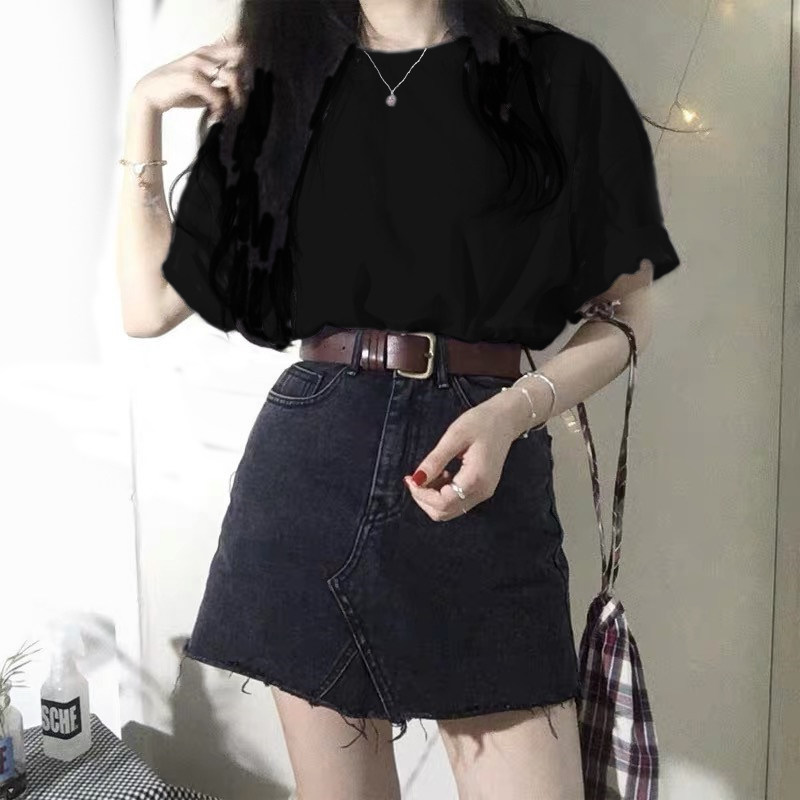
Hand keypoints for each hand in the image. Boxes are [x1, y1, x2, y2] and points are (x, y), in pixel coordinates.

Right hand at [131, 32, 245, 120]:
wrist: (150, 94)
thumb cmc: (177, 90)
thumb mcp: (201, 82)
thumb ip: (219, 84)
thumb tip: (241, 92)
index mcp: (206, 52)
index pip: (237, 48)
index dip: (246, 66)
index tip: (242, 86)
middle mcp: (204, 55)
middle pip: (240, 59)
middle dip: (244, 82)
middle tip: (238, 101)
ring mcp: (197, 65)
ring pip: (233, 78)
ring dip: (235, 99)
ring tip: (225, 111)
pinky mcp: (192, 79)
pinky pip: (219, 96)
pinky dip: (220, 109)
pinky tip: (214, 115)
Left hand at [402, 388, 532, 520]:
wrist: (506, 419)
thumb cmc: (481, 422)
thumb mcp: (455, 436)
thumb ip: (435, 460)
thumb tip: (416, 479)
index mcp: (475, 479)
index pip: (442, 502)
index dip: (421, 495)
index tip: (410, 478)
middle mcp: (482, 492)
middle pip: (445, 512)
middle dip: (424, 499)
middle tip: (414, 478)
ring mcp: (484, 493)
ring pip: (450, 510)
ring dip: (432, 498)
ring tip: (429, 474)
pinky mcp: (482, 489)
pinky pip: (458, 501)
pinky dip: (443, 494)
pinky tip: (442, 475)